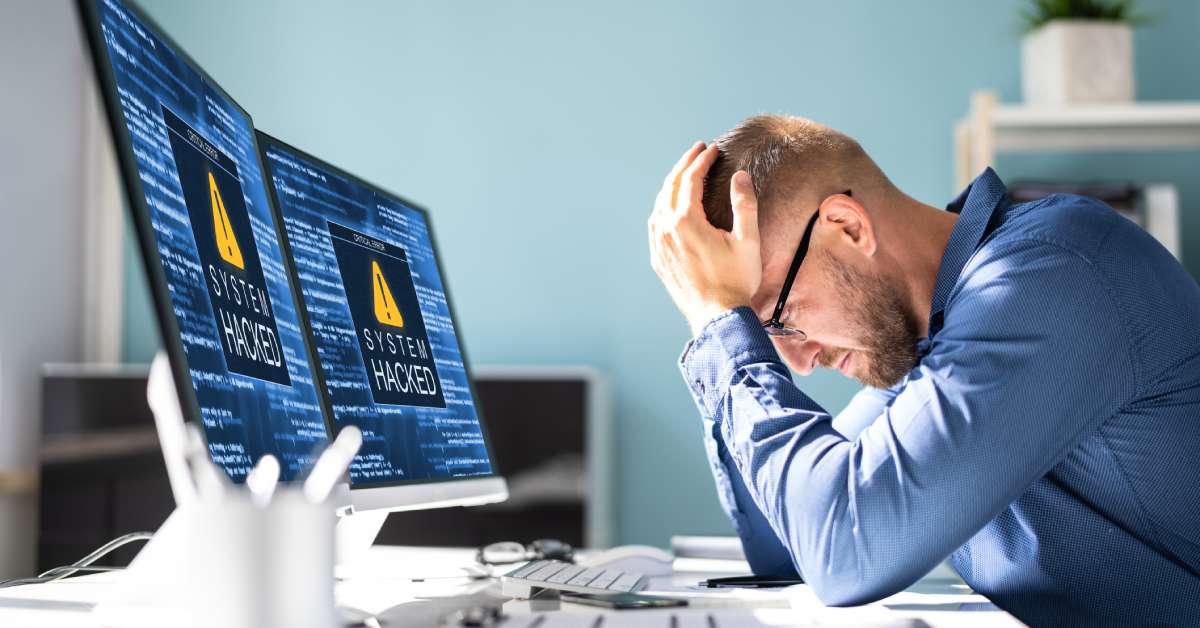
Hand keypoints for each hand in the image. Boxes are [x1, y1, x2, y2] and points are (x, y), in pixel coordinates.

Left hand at [648, 142, 761, 335]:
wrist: (717, 318)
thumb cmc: (736, 281)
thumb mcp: (748, 240)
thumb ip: (744, 204)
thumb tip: (740, 175)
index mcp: (686, 221)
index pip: (690, 179)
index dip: (702, 160)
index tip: (713, 149)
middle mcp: (666, 230)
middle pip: (671, 186)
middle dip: (685, 164)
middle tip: (698, 150)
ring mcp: (659, 246)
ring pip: (659, 204)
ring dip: (673, 184)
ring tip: (686, 173)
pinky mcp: (658, 260)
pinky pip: (655, 224)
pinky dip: (664, 206)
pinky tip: (672, 206)